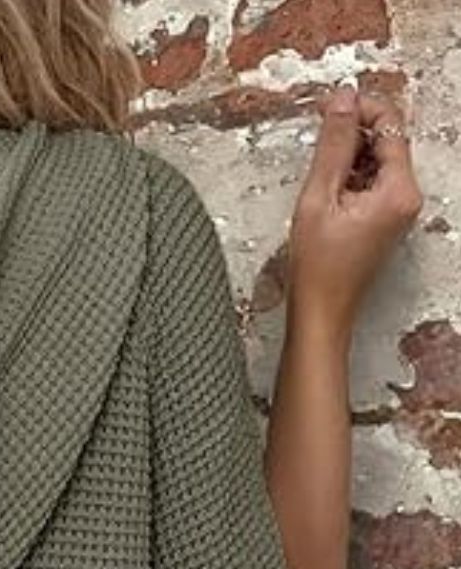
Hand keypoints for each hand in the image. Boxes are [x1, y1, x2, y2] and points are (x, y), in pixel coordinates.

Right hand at [287, 84, 422, 339]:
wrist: (321, 312)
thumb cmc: (318, 267)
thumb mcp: (318, 197)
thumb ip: (333, 145)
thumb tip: (343, 99)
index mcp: (399, 191)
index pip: (390, 127)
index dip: (360, 110)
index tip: (331, 108)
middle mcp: (407, 198)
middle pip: (386, 142)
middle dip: (353, 136)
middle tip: (319, 144)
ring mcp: (398, 210)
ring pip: (377, 162)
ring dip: (348, 159)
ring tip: (320, 183)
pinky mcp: (386, 219)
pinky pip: (372, 183)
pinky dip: (350, 179)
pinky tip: (327, 197)